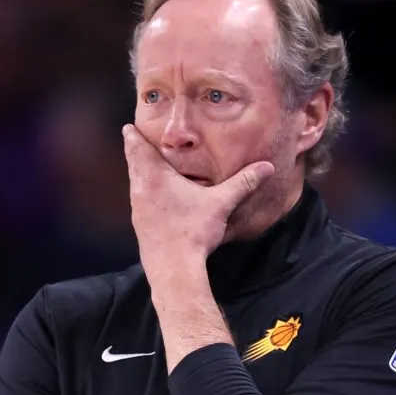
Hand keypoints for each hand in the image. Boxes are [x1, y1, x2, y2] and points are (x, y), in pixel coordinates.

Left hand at [122, 124, 273, 274]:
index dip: (133, 137)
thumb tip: (267, 166)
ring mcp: (137, 209)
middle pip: (132, 163)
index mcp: (155, 177)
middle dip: (133, 150)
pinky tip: (153, 197)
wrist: (173, 268)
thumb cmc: (193, 231)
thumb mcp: (221, 203)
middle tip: (131, 138)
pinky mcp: (140, 225)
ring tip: (143, 164)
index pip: (138, 149)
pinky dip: (142, 190)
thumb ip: (243, 183)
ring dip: (137, 171)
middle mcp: (141, 189)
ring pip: (134, 182)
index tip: (128, 127)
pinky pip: (138, 200)